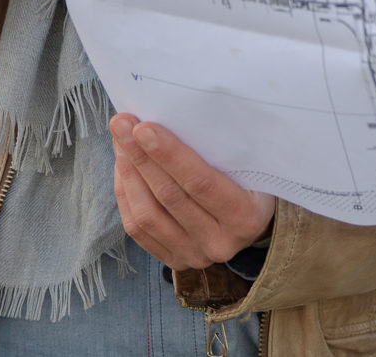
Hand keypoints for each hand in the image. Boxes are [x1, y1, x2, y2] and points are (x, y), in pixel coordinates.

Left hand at [110, 114, 276, 270]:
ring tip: (120, 142)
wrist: (255, 222)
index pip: (200, 182)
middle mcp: (219, 241)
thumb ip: (223, 148)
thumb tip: (174, 115)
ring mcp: (194, 254)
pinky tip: (123, 168)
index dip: (169, 154)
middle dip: (140, 156)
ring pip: (147, 215)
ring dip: (129, 174)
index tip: (143, 127)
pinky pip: (138, 229)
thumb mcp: (252, 165)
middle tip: (122, 125)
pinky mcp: (173, 259)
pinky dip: (126, 195)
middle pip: (168, 196)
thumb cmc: (252, 181)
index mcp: (245, 216)